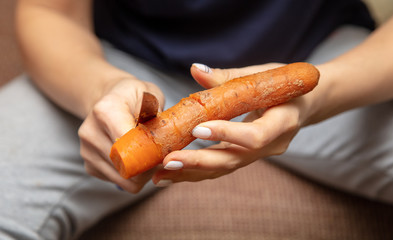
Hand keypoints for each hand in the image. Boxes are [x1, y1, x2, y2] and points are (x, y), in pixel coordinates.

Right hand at [78, 77, 164, 192]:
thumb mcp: (150, 94)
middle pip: (125, 164)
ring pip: (122, 179)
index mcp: (106, 111)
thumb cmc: (135, 96)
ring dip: (142, 174)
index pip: (127, 142)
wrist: (109, 98)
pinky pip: (118, 182)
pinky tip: (137, 160)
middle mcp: (90, 132)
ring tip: (151, 158)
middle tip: (163, 158)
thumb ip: (158, 113)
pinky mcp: (89, 165)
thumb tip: (166, 137)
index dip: (149, 152)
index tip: (164, 151)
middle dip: (149, 166)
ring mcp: (87, 151)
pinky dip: (133, 177)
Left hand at [152, 63, 315, 184]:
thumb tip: (195, 69)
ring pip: (224, 168)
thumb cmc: (285, 87)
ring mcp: (260, 156)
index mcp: (282, 122)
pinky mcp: (247, 158)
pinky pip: (221, 167)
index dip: (227, 134)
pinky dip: (196, 171)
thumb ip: (229, 76)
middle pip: (234, 160)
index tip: (197, 128)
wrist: (302, 105)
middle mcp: (272, 145)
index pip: (254, 136)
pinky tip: (173, 173)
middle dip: (199, 161)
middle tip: (168, 161)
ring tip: (161, 174)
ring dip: (191, 172)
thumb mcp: (264, 76)